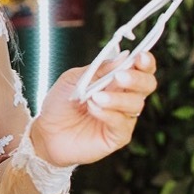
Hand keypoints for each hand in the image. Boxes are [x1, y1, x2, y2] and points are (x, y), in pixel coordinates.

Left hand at [30, 52, 157, 166]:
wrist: (45, 131)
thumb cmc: (59, 104)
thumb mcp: (74, 79)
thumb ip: (98, 69)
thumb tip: (123, 57)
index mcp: (116, 81)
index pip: (140, 69)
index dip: (145, 62)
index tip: (141, 57)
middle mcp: (124, 98)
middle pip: (147, 85)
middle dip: (137, 79)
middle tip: (119, 77)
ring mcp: (122, 118)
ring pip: (135, 104)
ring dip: (116, 98)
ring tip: (94, 97)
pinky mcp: (117, 136)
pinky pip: (122, 123)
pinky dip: (108, 114)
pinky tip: (92, 109)